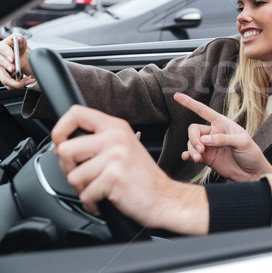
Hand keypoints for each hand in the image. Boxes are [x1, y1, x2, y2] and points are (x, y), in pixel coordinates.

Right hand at [0, 34, 35, 88]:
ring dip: (16, 82)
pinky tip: (26, 81)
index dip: (7, 54)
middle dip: (8, 67)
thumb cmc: (18, 48)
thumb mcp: (21, 41)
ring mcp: (0, 70)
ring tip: (27, 80)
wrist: (20, 57)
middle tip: (15, 69)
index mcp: (1, 48)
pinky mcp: (4, 78)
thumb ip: (20, 39)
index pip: (1, 49)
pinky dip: (18, 85)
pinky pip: (9, 85)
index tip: (13, 58)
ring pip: (4, 79)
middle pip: (0, 65)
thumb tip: (18, 39)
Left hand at [52, 105, 208, 234]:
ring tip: (101, 189)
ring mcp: (115, 156)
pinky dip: (93, 204)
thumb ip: (99, 140)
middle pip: (65, 149)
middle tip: (86, 177)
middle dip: (69, 169)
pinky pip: (85, 195)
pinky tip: (107, 200)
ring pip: (73, 176)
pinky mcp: (113, 177)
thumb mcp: (124, 147)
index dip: (60, 130)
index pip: (77, 113)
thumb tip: (62, 144)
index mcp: (117, 127)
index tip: (60, 144)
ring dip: (83, 189)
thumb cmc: (142, 178)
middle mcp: (116, 138)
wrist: (165, 198)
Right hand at [176, 92, 271, 181]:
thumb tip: (204, 140)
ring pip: (191, 142)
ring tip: (198, 158)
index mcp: (223, 123)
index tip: (176, 96)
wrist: (252, 173)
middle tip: (201, 149)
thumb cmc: (251, 154)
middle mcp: (214, 133)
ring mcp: (209, 146)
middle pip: (194, 130)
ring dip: (192, 149)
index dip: (190, 103)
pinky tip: (187, 158)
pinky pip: (191, 154)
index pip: (203, 111)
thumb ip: (223, 139)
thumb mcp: (242, 142)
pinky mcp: (207, 158)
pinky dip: (187, 155)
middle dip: (193, 138)